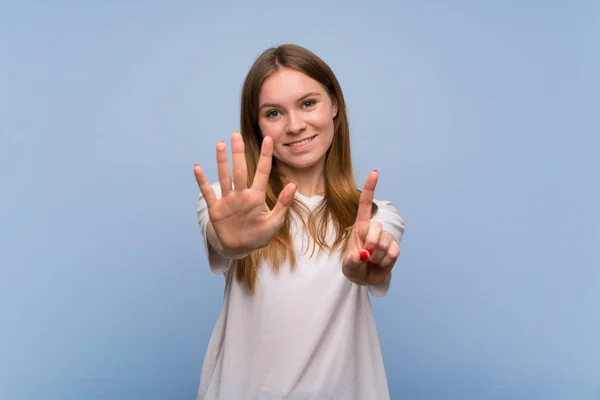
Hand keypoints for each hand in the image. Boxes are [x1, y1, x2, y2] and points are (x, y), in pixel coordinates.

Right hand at [194, 131, 296, 255]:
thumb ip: (283, 203)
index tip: (268, 139)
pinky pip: (208, 193)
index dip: (265, 156)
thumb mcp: (275, 222)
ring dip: (222, 162)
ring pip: (225, 177)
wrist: (240, 249)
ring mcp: (228, 200)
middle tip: (236, 134)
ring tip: (221, 145)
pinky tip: (198, 168)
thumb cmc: (259, 235)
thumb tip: (294, 184)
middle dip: (239, 152)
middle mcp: (242, 194)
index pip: (262, 172)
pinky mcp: (216, 209)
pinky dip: (202, 181)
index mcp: (257, 197)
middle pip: (240, 170)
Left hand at [342, 170, 400, 285]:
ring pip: (384, 242)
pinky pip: (392, 253)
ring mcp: (385, 237)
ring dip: (376, 256)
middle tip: (365, 256)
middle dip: (370, 244)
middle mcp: (374, 229)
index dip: (370, 188)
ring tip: (371, 260)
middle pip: (376, 228)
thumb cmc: (354, 266)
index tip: (375, 173)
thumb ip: (352, 260)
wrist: (366, 278)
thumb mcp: (348, 265)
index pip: (365, 204)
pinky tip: (380, 263)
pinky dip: (385, 262)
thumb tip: (362, 255)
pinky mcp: (394, 248)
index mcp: (360, 226)